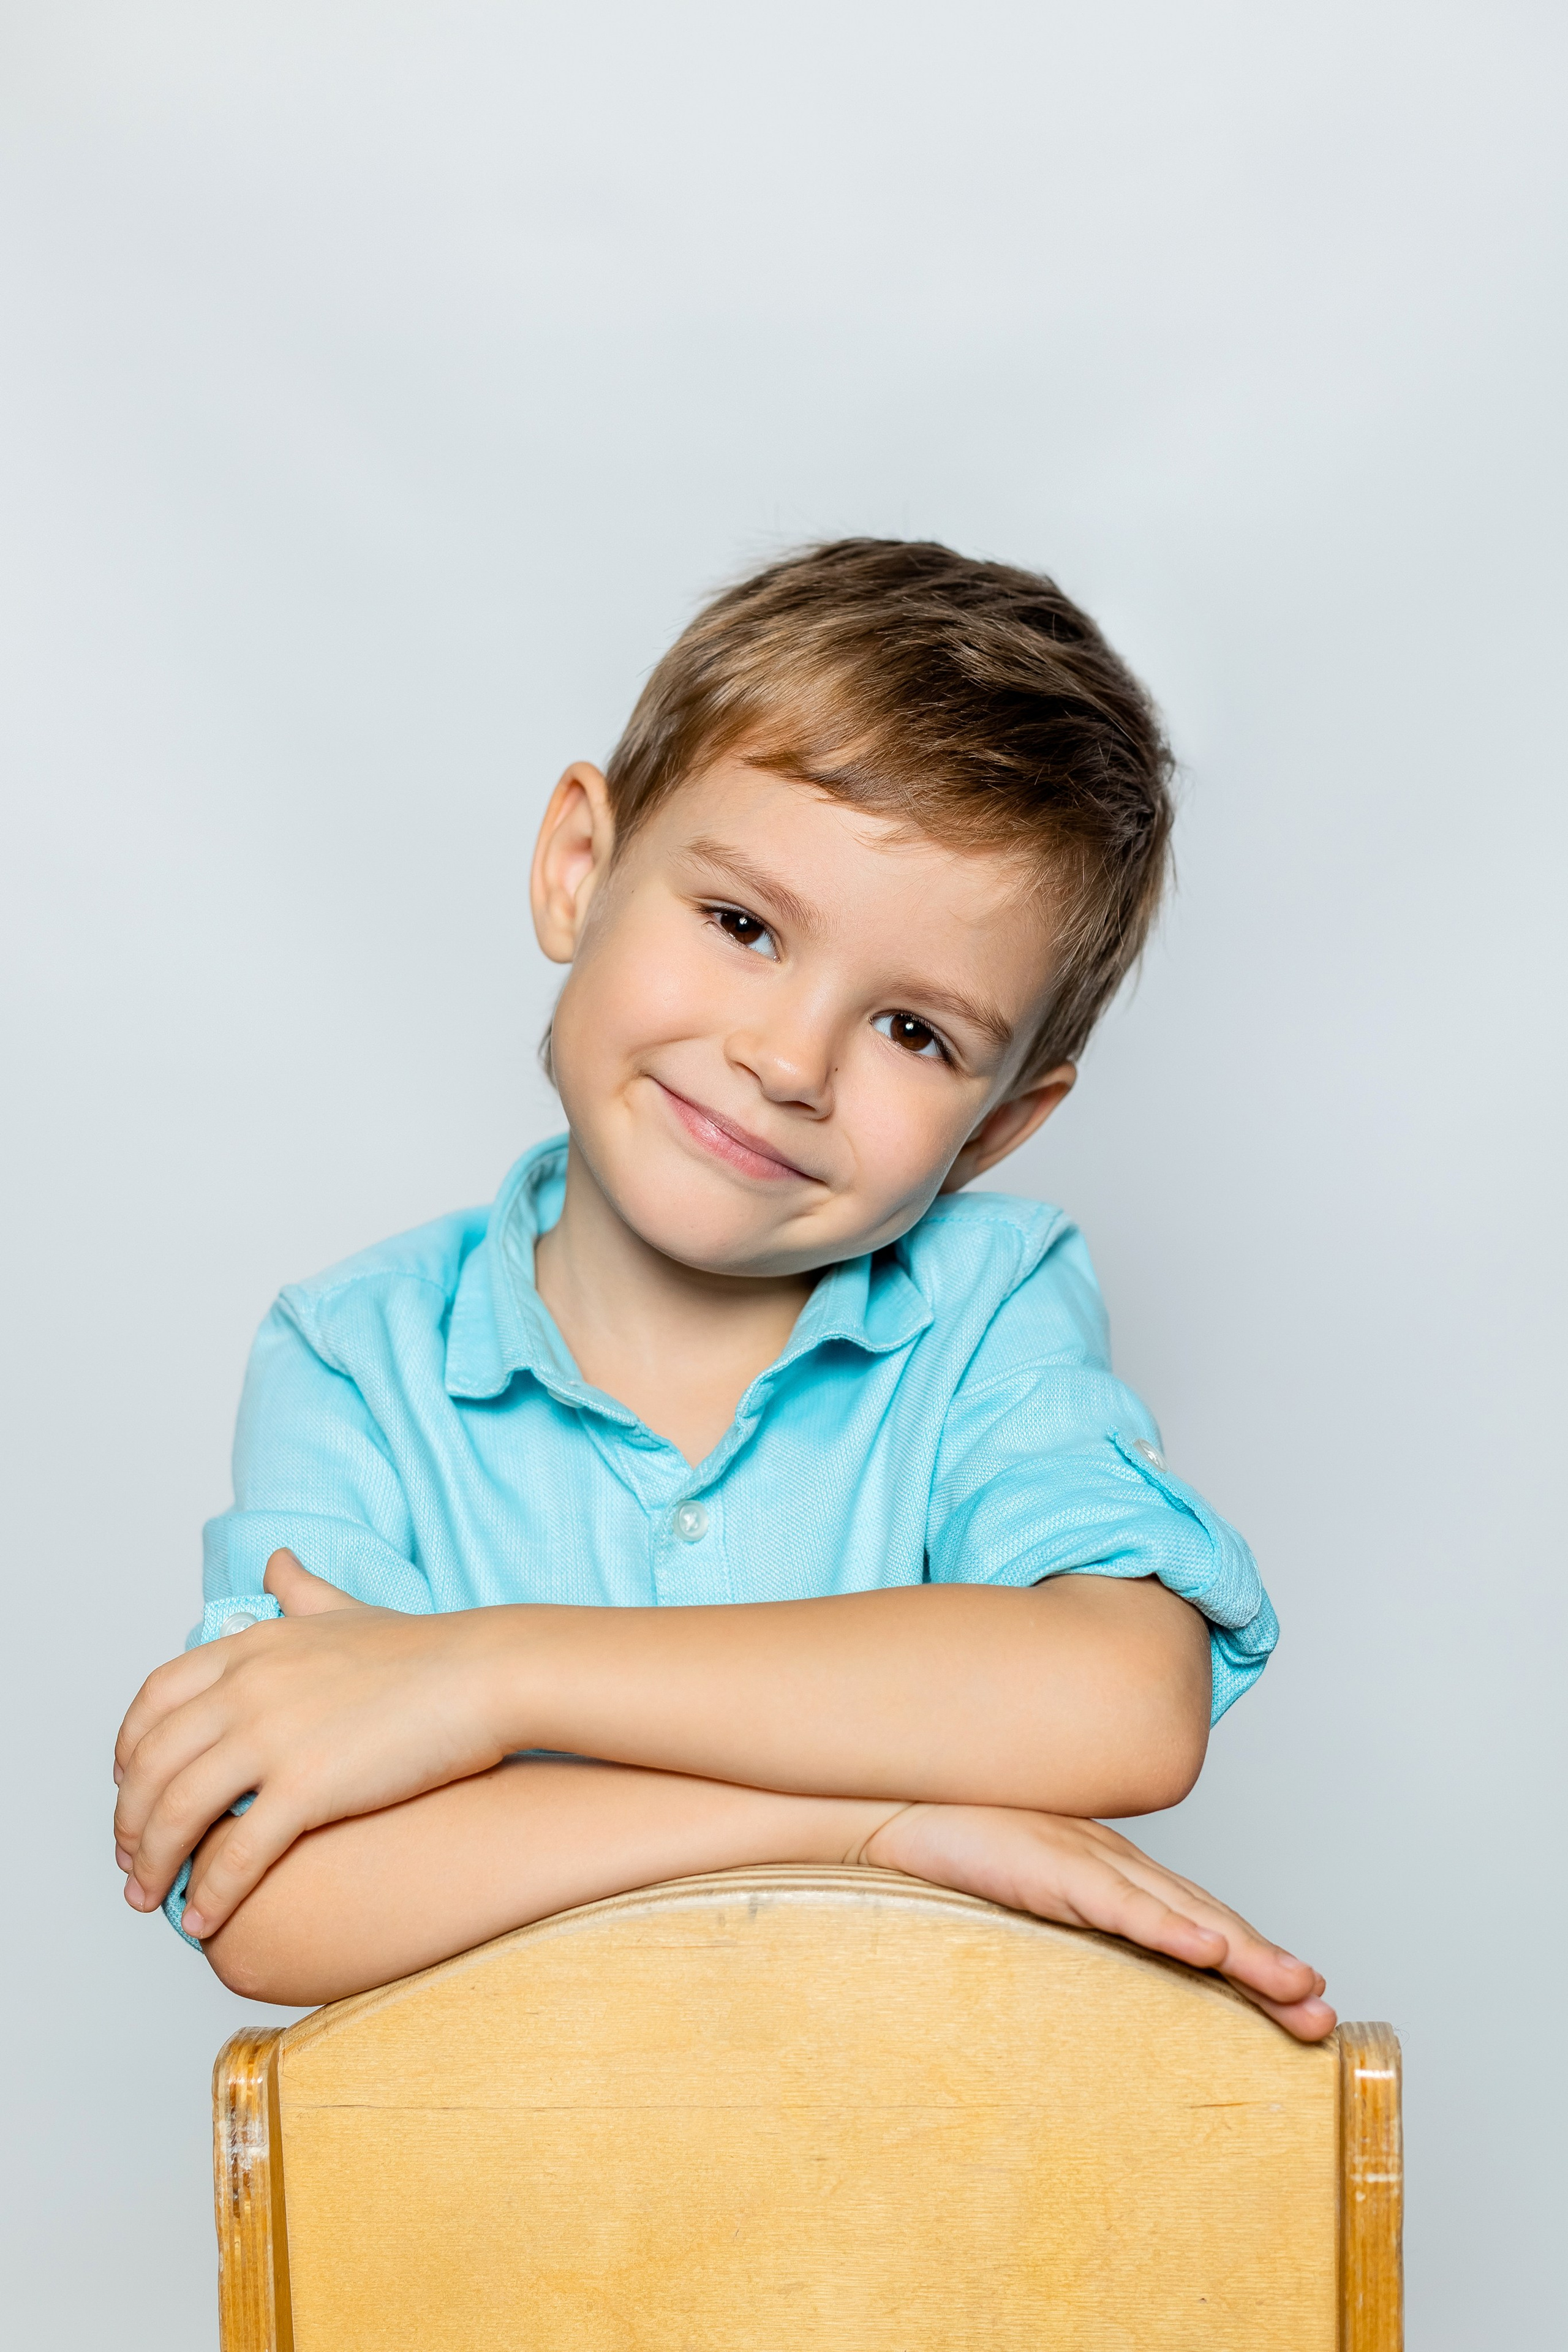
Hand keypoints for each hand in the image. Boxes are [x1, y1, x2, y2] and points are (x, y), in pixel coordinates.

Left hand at [113, 1552, 514, 1939]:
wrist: (484, 1674)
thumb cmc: (426, 1649)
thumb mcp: (346, 1608)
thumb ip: (300, 1592)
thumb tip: (275, 1561)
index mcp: (251, 1646)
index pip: (153, 1700)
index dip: (129, 1750)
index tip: (129, 1787)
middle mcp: (247, 1687)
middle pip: (151, 1763)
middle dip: (128, 1821)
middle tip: (130, 1860)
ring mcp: (273, 1737)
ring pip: (177, 1812)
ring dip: (151, 1864)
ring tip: (148, 1899)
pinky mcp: (307, 1787)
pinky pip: (235, 1854)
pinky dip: (208, 1894)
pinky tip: (201, 1921)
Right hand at [860, 1803, 1334, 2040]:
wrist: (900, 1804)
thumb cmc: (961, 1849)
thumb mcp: (1030, 1894)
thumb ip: (1073, 1919)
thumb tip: (1102, 1969)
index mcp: (1114, 1876)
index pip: (1198, 1922)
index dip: (1254, 1959)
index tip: (1303, 2001)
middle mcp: (1117, 1864)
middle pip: (1209, 1920)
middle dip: (1270, 1967)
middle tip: (1322, 2012)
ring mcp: (1091, 1861)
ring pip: (1184, 1913)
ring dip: (1246, 1953)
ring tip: (1297, 1990)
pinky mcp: (1057, 1866)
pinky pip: (1121, 1903)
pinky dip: (1169, 1925)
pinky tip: (1210, 1949)